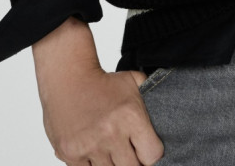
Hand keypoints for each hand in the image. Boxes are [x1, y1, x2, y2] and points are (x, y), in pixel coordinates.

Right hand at [38, 64, 163, 165]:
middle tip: (131, 155)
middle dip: (133, 163)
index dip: (152, 156)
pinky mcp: (70, 153)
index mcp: (131, 116)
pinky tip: (96, 156)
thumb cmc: (103, 82)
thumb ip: (152, 96)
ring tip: (113, 153)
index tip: (147, 152)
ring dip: (113, 165)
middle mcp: (111, 133)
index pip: (152, 155)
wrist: (68, 78)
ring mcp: (90, 145)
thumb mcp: (133, 82)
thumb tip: (166, 109)